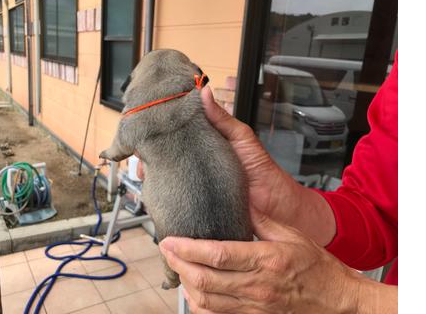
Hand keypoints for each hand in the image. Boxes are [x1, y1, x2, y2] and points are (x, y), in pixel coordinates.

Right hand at [137, 86, 335, 245]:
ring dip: (152, 174)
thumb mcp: (243, 139)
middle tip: (141, 152)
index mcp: (207, 143)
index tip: (148, 124)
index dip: (163, 129)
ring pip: (165, 176)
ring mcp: (194, 183)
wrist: (275, 211)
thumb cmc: (263, 173)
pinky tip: (154, 190)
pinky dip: (161, 194)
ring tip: (144, 170)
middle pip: (167, 155)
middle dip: (150, 153)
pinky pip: (173, 197)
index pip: (179, 132)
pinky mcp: (194, 203)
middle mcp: (197, 162)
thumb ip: (222, 118)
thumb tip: (204, 92)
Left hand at [160, 216, 396, 313]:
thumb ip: (262, 218)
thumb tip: (241, 200)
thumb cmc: (318, 267)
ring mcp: (254, 306)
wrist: (337, 300)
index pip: (217, 254)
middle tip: (166, 249)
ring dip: (186, 284)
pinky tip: (194, 292)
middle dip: (179, 263)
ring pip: (206, 301)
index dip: (188, 248)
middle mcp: (257, 286)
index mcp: (266, 260)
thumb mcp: (292, 234)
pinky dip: (200, 306)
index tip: (171, 239)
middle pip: (205, 279)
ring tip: (177, 266)